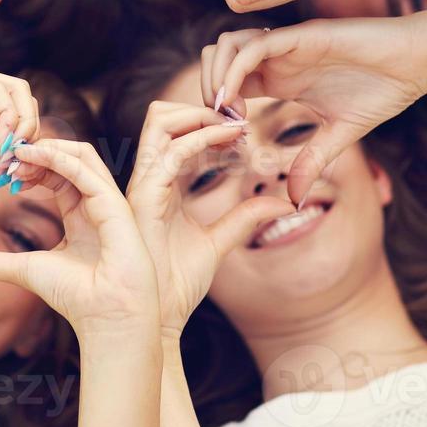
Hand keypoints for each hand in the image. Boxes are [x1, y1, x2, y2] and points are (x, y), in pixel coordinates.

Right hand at [0, 43, 40, 242]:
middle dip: (30, 143)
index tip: (13, 187)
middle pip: (25, 113)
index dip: (19, 160)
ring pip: (21, 95)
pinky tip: (0, 140)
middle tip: (19, 173)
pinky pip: (1, 89)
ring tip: (12, 156)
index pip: (10, 136)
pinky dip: (9, 113)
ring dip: (27, 125)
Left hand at [0, 139, 159, 336]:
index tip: (1, 172)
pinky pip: (88, 172)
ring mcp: (109, 202)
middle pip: (69, 158)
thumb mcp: (21, 270)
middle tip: (5, 159)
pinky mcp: (116, 207)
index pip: (58, 173)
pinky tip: (33, 158)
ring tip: (17, 153)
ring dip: (48, 148)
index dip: (30, 167)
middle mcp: (97, 203)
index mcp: (81, 213)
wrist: (106, 320)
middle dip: (36, 152)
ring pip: (82, 155)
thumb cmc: (74, 297)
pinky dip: (60, 158)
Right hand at [126, 102, 294, 335]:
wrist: (158, 318)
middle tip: (238, 122)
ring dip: (200, 114)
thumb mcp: (220, 241)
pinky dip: (203, 138)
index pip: (174, 131)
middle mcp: (148, 177)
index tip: (243, 130)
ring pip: (159, 120)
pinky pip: (172, 153)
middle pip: (162, 114)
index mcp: (160, 183)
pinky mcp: (145, 197)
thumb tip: (283, 202)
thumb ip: (245, 217)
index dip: (207, 121)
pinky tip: (231, 142)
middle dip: (200, 108)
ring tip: (234, 127)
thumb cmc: (178, 283)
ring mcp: (143, 184)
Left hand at [201, 17, 426, 206]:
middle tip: (218, 127)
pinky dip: (236, 72)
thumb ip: (312, 160)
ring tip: (226, 114)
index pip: (228, 83)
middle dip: (205, 91)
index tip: (224, 141)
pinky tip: (238, 103)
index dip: (216, 109)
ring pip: (225, 47)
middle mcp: (276, 58)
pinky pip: (254, 47)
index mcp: (280, 78)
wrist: (419, 60)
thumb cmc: (384, 89)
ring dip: (216, 79)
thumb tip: (294, 199)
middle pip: (215, 60)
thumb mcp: (341, 134)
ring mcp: (286, 45)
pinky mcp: (301, 37)